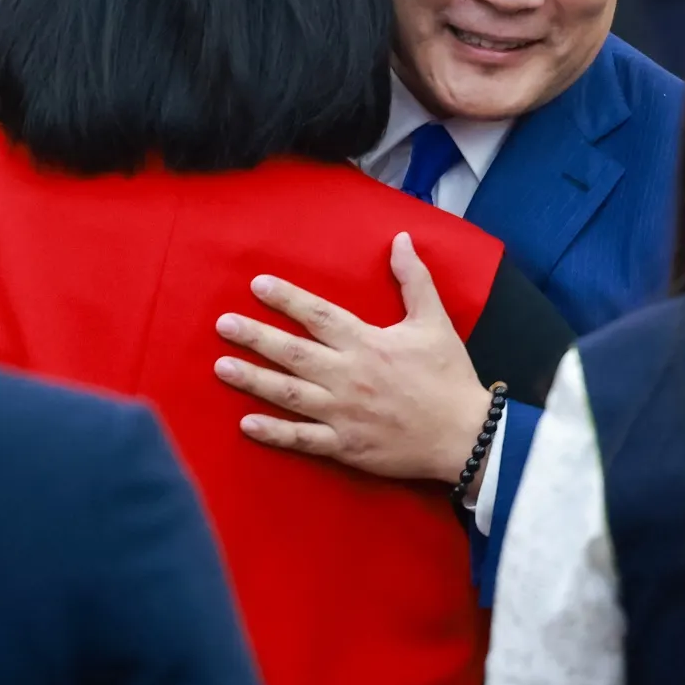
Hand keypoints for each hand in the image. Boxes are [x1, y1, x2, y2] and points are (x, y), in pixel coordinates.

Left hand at [218, 233, 491, 484]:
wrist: (464, 435)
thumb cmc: (448, 376)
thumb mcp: (435, 322)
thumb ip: (414, 280)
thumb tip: (400, 239)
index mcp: (367, 343)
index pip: (318, 315)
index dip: (287, 299)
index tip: (257, 285)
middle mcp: (348, 375)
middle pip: (292, 352)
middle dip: (255, 337)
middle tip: (223, 325)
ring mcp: (343, 413)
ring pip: (288, 394)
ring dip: (252, 380)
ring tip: (220, 367)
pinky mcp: (345, 445)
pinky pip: (302, 438)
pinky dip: (274, 433)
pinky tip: (246, 424)